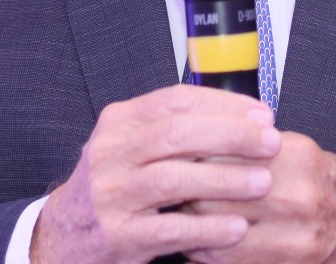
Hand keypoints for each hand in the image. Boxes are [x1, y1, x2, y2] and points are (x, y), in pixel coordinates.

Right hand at [30, 84, 281, 263]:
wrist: (65, 234)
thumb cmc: (116, 185)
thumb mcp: (133, 146)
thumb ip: (176, 130)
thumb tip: (246, 120)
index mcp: (119, 122)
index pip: (175, 100)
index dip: (223, 105)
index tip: (262, 115)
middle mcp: (110, 152)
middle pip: (176, 134)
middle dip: (230, 136)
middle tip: (270, 143)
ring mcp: (110, 194)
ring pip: (173, 179)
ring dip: (223, 179)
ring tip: (262, 182)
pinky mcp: (116, 235)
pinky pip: (168, 230)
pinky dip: (206, 229)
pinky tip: (237, 228)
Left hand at [184, 132, 335, 263]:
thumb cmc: (322, 181)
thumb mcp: (294, 148)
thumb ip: (250, 145)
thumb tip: (197, 143)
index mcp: (292, 157)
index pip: (221, 155)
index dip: (192, 157)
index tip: (177, 157)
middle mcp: (294, 196)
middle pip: (213, 194)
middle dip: (186, 192)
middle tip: (172, 188)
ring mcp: (292, 235)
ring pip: (217, 230)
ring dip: (191, 223)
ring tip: (181, 213)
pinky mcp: (286, 263)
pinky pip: (229, 260)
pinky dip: (204, 251)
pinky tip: (197, 241)